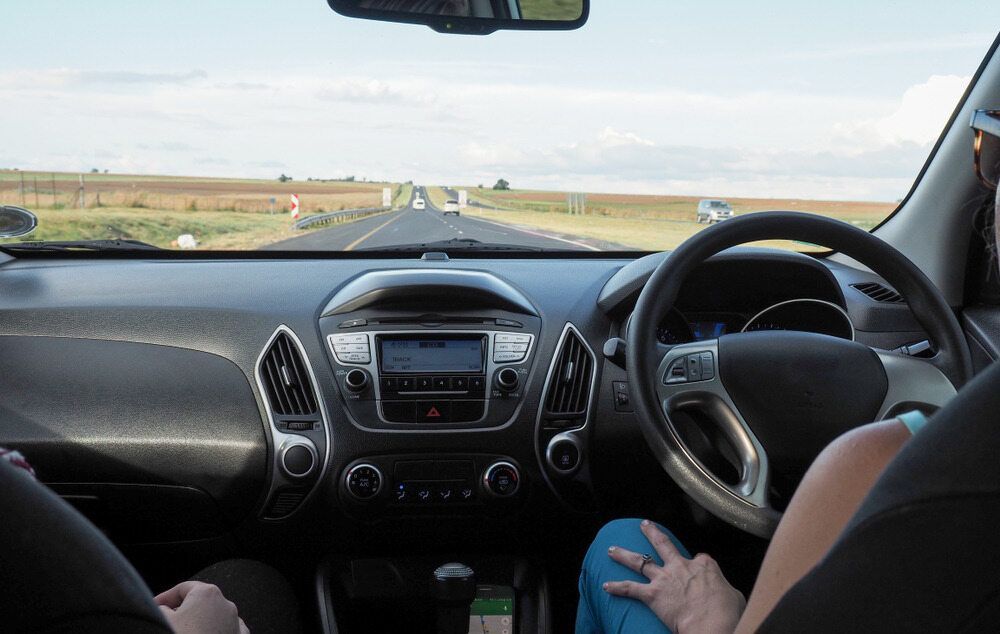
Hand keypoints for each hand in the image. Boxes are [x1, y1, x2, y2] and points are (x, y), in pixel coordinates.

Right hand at [155, 581, 248, 633]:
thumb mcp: (161, 619)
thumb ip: (161, 607)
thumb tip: (165, 608)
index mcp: (207, 593)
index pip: (183, 588)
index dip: (165, 597)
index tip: (154, 606)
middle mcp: (226, 605)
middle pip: (199, 602)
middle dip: (183, 610)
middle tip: (166, 620)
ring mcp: (235, 623)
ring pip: (214, 617)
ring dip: (199, 622)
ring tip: (183, 632)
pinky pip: (225, 631)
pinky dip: (215, 633)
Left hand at [604, 520, 744, 633]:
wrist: (711, 622)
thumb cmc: (726, 613)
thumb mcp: (734, 596)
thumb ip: (726, 590)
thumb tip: (725, 596)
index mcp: (704, 565)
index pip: (700, 559)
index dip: (699, 565)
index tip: (701, 571)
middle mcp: (681, 566)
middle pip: (664, 544)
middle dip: (652, 533)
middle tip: (644, 525)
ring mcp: (665, 578)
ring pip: (641, 561)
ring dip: (624, 555)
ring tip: (612, 549)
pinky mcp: (652, 594)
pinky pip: (630, 588)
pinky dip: (618, 587)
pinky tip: (607, 586)